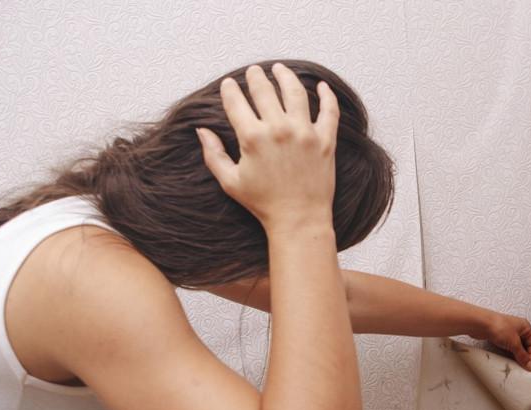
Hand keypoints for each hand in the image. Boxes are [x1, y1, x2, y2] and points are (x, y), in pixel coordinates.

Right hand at [196, 63, 339, 233]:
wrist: (298, 220)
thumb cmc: (263, 204)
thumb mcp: (230, 182)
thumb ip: (213, 154)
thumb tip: (201, 130)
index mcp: (253, 138)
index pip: (236, 103)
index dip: (230, 90)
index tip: (229, 84)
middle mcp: (279, 130)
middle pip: (264, 91)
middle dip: (256, 77)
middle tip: (254, 71)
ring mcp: (304, 133)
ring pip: (296, 92)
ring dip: (286, 76)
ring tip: (280, 69)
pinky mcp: (325, 140)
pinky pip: (329, 110)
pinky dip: (327, 95)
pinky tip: (321, 86)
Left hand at [473, 312, 530, 370]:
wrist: (480, 324)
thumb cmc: (497, 325)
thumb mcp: (514, 343)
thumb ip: (522, 355)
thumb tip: (529, 363)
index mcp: (525, 327)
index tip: (530, 365)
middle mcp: (518, 328)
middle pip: (526, 346)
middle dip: (525, 356)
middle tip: (524, 366)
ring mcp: (508, 332)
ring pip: (516, 347)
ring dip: (517, 356)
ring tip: (516, 363)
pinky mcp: (499, 337)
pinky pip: (508, 347)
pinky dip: (509, 354)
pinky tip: (507, 359)